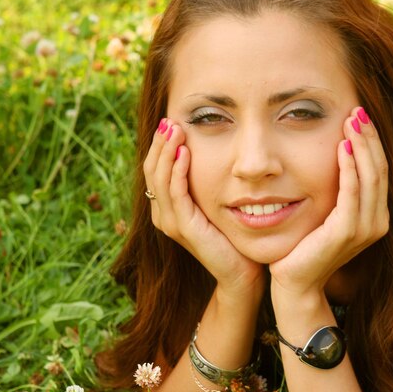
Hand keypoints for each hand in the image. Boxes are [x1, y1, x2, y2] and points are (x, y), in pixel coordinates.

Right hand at [143, 120, 264, 293]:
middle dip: (160, 143)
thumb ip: (204, 185)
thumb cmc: (232, 238)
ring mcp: (171, 222)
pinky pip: (176, 193)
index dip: (160, 145)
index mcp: (167, 208)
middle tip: (170, 119)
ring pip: (159, 178)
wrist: (240, 272)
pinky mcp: (184, 228)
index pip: (155, 169)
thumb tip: (206, 153)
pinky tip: (185, 152)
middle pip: (152, 170)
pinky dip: (178, 170)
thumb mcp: (214, 205)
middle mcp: (163, 215)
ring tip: (175, 128)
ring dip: (167, 151)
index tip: (171, 121)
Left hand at [269, 107, 388, 298]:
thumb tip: (338, 155)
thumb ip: (339, 192)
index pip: (379, 171)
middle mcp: (377, 222)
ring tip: (351, 119)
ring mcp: (364, 229)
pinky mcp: (346, 232)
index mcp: (375, 217)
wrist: (296, 282)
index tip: (360, 116)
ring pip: (370, 177)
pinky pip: (351, 192)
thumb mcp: (328, 215)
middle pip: (379, 169)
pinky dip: (349, 168)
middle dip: (370, 137)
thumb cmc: (306, 247)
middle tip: (357, 109)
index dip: (372, 142)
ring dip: (362, 145)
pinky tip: (342, 146)